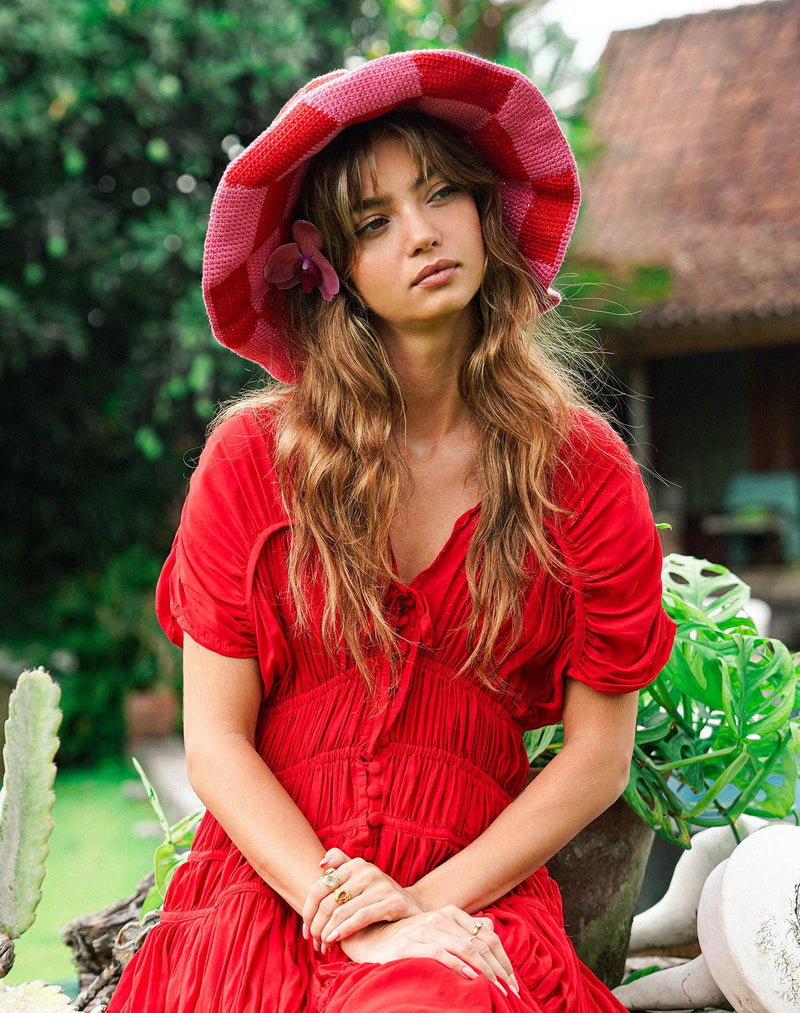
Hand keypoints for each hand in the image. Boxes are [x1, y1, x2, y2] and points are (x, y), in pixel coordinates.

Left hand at [303, 848, 421, 950]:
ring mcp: (381, 885)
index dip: (308, 911)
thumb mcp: (359, 877)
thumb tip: (320, 864)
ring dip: (328, 934)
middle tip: (314, 943)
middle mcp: (367, 871)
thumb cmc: (376, 895)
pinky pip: (360, 918)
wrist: (410, 906)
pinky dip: (344, 930)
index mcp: (355, 864)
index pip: (319, 888)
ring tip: (324, 947)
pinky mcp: (392, 902)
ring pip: (341, 912)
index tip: (306, 930)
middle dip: (317, 927)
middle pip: (328, 902)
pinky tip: (335, 940)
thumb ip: (340, 864)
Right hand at [339, 908, 519, 997]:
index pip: (485, 936)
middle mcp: (438, 918)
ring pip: (464, 949)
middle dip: (498, 969)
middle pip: (478, 943)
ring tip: (498, 990)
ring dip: (485, 971)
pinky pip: (441, 955)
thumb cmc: (408, 938)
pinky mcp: (409, 944)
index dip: (502, 959)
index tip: (513, 981)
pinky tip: (472, 979)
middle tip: (511, 991)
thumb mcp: (437, 929)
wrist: (371, 938)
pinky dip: (459, 967)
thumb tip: (489, 931)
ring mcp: (423, 929)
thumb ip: (461, 929)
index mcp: (448, 913)